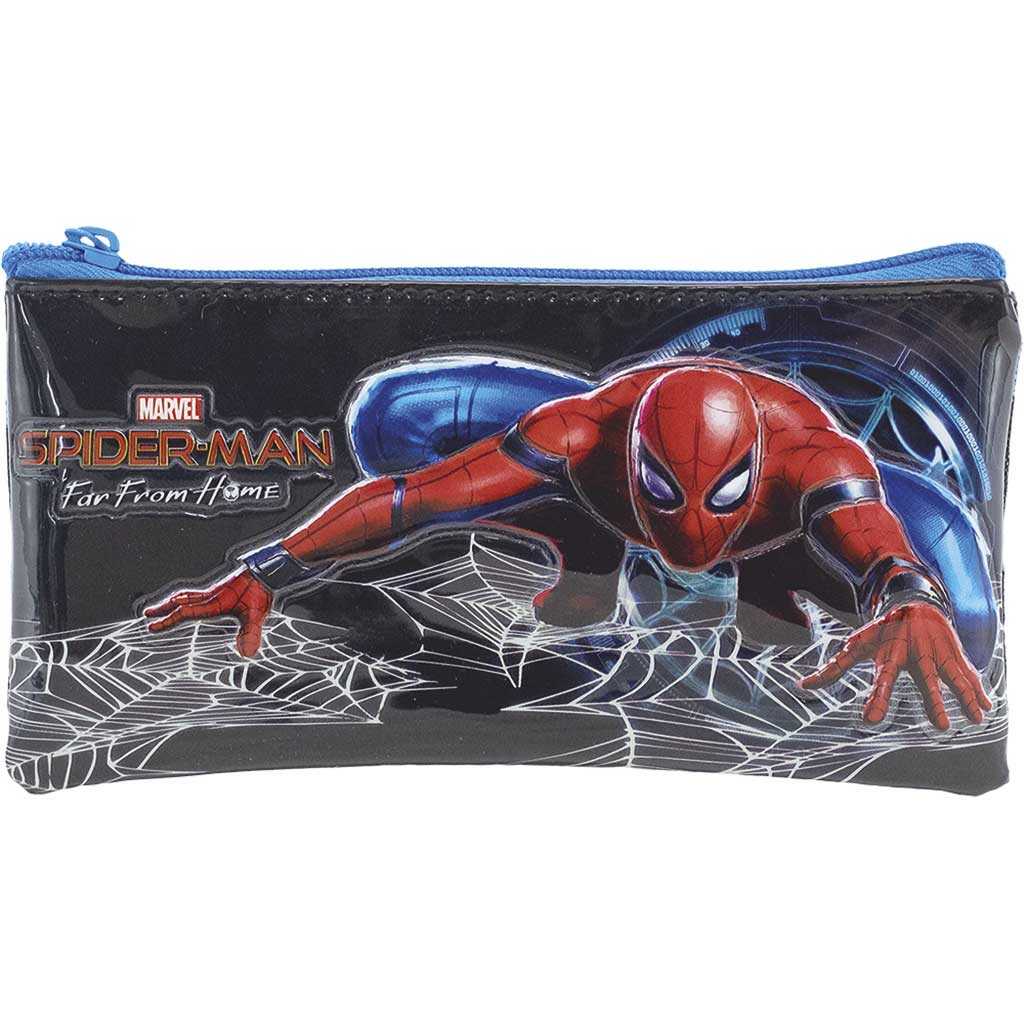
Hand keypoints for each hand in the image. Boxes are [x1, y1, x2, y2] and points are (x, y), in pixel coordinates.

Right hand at [144, 570, 271, 656]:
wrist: (267, 570)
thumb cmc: (261, 590)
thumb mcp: (257, 615)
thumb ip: (251, 633)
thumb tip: (247, 654)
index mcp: (214, 602)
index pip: (185, 612)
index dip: (168, 620)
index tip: (152, 626)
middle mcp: (211, 595)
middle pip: (181, 601)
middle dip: (163, 608)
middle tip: (147, 614)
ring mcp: (216, 590)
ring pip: (189, 595)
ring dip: (174, 601)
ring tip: (164, 605)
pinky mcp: (223, 588)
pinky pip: (199, 593)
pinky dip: (189, 597)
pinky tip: (192, 600)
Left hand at [798, 601, 990, 729]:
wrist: (915, 602)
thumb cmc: (883, 631)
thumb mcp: (858, 646)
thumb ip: (833, 668)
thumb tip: (803, 685)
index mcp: (891, 655)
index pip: (882, 680)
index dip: (876, 699)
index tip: (870, 720)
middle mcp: (917, 655)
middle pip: (925, 680)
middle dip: (933, 701)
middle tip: (940, 726)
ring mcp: (938, 653)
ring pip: (953, 676)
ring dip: (964, 697)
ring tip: (974, 718)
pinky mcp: (954, 653)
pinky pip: (967, 672)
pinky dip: (977, 688)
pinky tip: (985, 707)